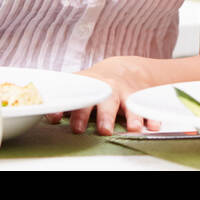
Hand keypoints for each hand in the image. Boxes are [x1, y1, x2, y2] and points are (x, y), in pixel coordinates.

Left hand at [45, 56, 160, 135]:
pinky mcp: (141, 99)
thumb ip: (64, 100)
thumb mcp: (79, 86)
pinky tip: (154, 126)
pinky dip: (153, 117)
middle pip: (107, 101)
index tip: (60, 119)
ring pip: (131, 105)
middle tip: (104, 129)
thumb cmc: (95, 85)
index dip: (70, 108)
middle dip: (106, 115)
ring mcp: (127, 93)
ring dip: (133, 117)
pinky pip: (149, 108)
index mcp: (90, 86)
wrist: (123, 70)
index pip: (78, 97)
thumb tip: (45, 115)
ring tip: (133, 129)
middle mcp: (109, 89)